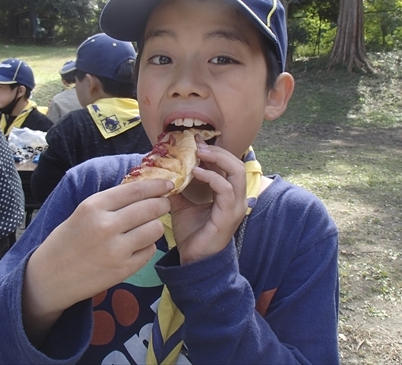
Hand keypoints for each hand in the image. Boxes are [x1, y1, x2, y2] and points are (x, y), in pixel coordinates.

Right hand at [22, 179, 172, 343]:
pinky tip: (138, 245)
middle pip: (150, 208)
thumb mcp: (82, 212)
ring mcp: (116, 250)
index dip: (156, 185)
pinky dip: (148, 246)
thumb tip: (143, 188)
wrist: (49, 278)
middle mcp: (106, 226)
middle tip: (163, 204)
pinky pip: (150, 251)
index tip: (167, 184)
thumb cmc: (66, 241)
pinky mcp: (123, 270)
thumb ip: (111, 202)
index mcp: (93, 206)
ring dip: (156, 225)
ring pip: (155, 229)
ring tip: (147, 226)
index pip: (135, 190)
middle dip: (162, 204)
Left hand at [168, 137, 247, 264]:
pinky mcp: (229, 215)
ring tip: (198, 154)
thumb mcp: (181, 203)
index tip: (195, 141)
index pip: (228, 164)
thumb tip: (164, 168)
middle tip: (197, 145)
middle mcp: (236, 197)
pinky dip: (212, 177)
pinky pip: (226, 189)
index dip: (214, 150)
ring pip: (236, 172)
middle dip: (217, 150)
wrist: (193, 259)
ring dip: (217, 159)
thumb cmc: (191, 232)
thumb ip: (179, 186)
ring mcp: (235, 206)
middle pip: (237, 163)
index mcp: (228, 193)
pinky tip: (196, 172)